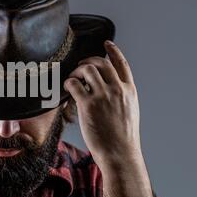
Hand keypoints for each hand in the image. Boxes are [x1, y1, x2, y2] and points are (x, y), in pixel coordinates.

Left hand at [64, 41, 153, 196]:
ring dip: (77, 71)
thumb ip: (122, 97)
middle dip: (89, 60)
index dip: (114, 51)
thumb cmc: (123, 138)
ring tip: (73, 78)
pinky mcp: (88, 104)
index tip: (107, 43)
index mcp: (129, 91)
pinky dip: (68, 82)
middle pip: (101, 63)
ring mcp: (103, 96)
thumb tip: (110, 89)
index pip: (122, 64)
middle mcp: (117, 89)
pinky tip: (67, 88)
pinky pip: (74, 84)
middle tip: (81, 65)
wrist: (120, 153)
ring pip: (87, 69)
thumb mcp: (130, 112)